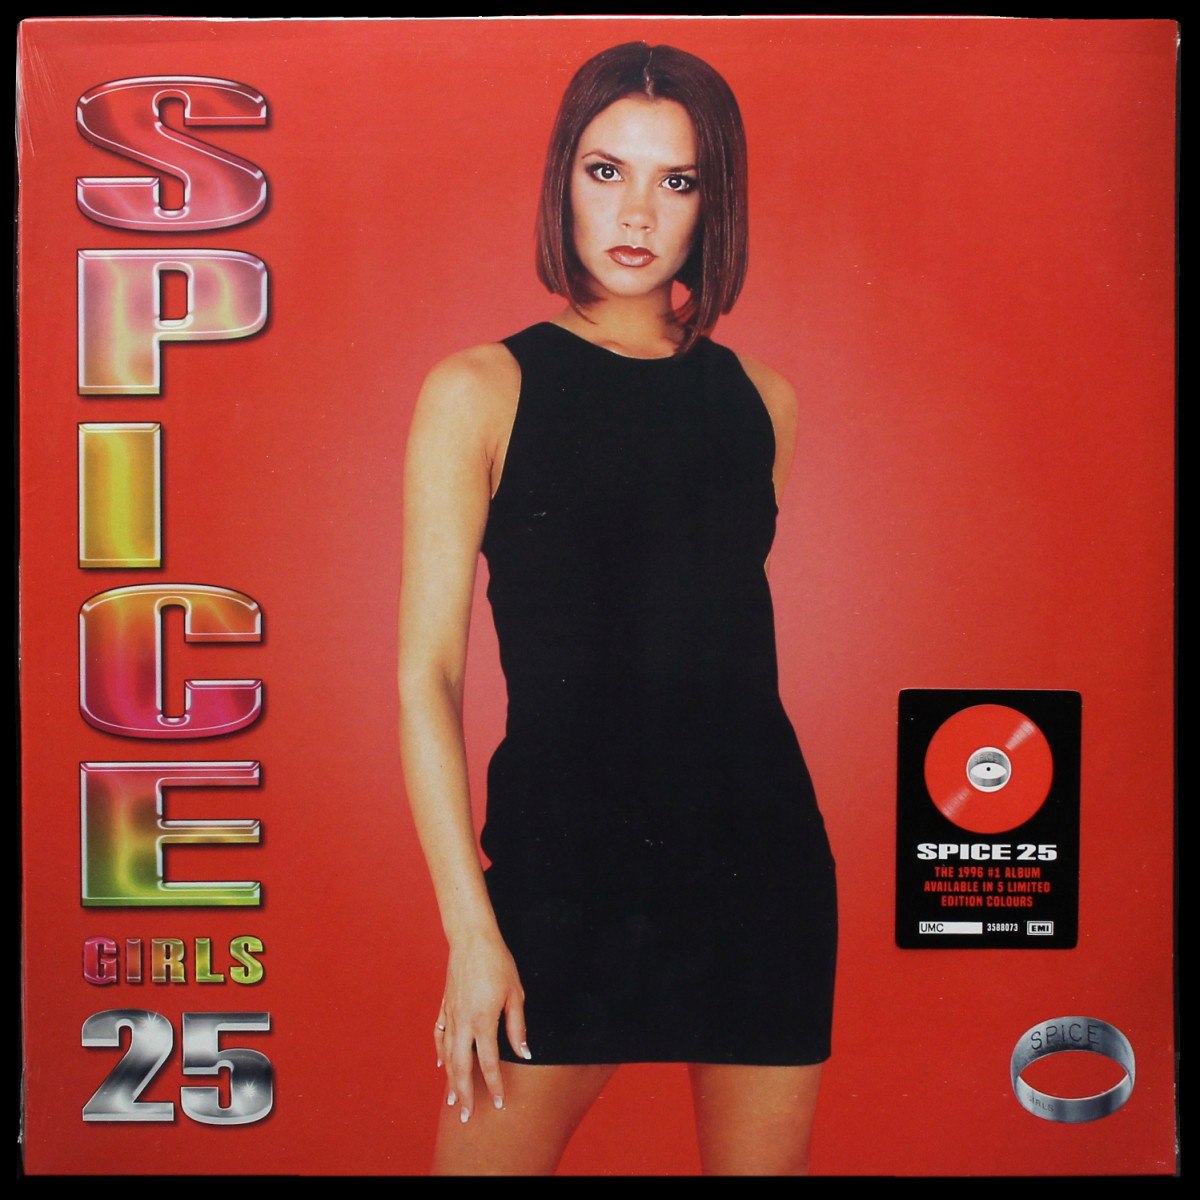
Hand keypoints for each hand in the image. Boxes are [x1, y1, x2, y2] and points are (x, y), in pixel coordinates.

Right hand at [435, 928, 530, 1121]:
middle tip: (466, 1116)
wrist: (472, 939)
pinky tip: (441, 1063)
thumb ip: (517, 1027)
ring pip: (447, 1054)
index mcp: (483, 1021)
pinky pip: (440, 1034)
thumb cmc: (498, 963)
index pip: (489, 1063)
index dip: (494, 1085)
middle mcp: (463, 1022)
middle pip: (461, 1067)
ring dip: (450, 1079)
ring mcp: (451, 1014)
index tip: (499, 1104)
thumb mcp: (515, 994)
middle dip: (464, 1093)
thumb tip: (524, 1053)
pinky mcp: (445, 1005)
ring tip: (453, 1099)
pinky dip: (440, 1052)